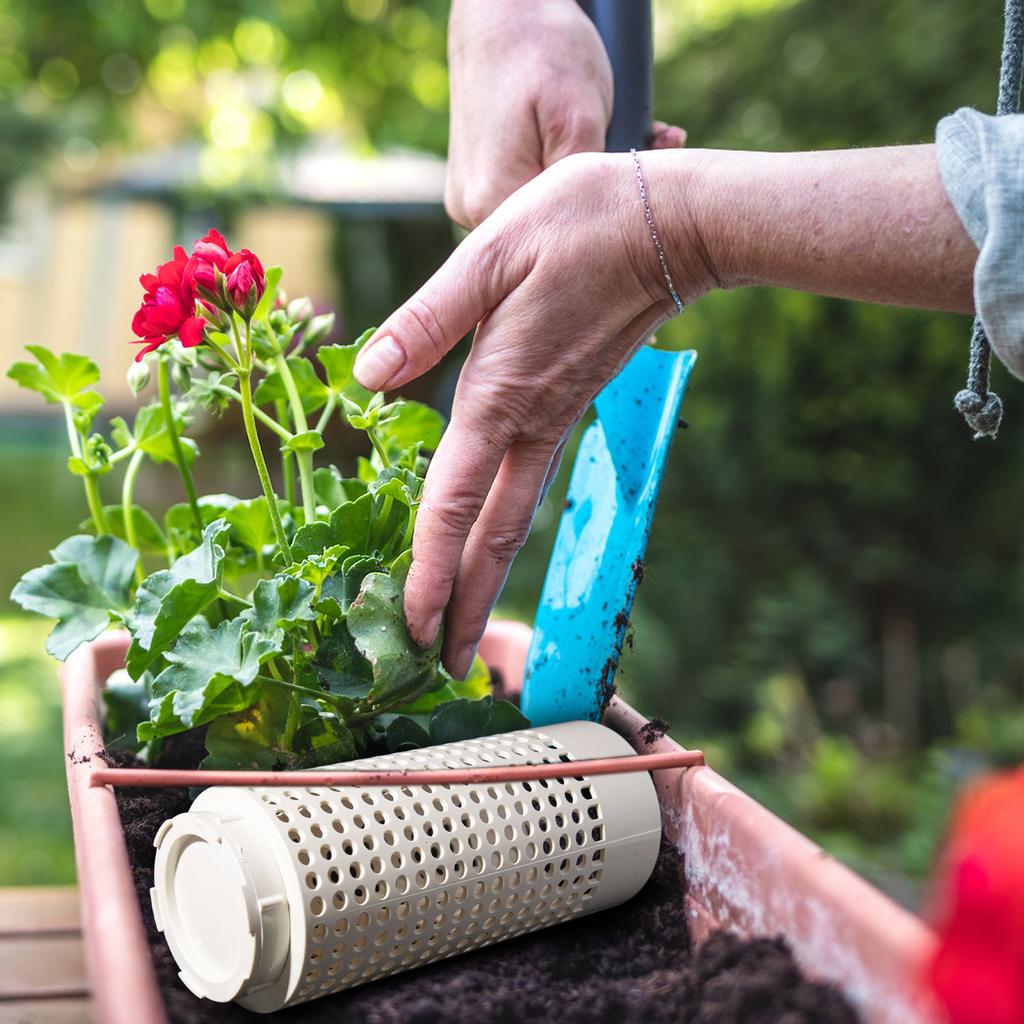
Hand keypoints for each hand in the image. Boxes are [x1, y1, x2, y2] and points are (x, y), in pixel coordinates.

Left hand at [354, 150, 712, 677]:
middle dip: (466, 603)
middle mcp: (529, 422)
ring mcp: (556, 419)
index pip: (454, 502)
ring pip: (516, 518)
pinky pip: (531, 485)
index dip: (429, 569)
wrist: (671, 226)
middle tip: (442, 662)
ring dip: (486, 578)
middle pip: (492, 536)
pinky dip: (506, 530)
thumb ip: (427, 319)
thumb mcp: (489, 252)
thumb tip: (366, 374)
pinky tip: (492, 542)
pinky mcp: (570, 404)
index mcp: (498, 393)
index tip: (413, 628)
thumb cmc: (578, 224)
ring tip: (464, 624)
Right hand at [445, 0, 684, 228]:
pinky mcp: (475, 185)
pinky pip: (526, 193)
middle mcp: (470, 212)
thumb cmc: (544, 49)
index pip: (556, 247)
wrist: (503, 9)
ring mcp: (469, 200)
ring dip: (584, 185)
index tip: (640, 185)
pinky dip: (561, 173)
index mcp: (491, 202)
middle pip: (548, 234)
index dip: (606, 221)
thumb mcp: (579, 117)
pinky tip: (585, 141)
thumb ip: (585, 186)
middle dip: (600, 200)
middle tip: (650, 146)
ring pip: (542, 214)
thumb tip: (606, 232)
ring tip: (626, 133)